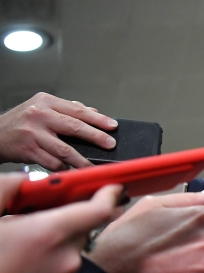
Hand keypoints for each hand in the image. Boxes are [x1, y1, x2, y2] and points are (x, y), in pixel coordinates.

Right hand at [0, 93, 117, 168]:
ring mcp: (33, 133)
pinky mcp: (28, 150)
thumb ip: (67, 109)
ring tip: (96, 165)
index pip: (78, 110)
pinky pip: (52, 162)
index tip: (113, 126)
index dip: (98, 119)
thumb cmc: (21, 122)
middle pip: (74, 127)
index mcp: (46, 102)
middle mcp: (39, 115)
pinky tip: (73, 170)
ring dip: (83, 160)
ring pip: (65, 149)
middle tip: (110, 145)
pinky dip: (65, 167)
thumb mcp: (42, 107)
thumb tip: (94, 111)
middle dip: (96, 137)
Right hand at [0, 177, 123, 272]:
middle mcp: (65, 260)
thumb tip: (25, 181)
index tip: (111, 188)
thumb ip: (6, 189)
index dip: (107, 195)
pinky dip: (46, 272)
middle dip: (61, 223)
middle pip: (79, 231)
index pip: (97, 210)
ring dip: (50, 250)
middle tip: (28, 227)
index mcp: (49, 233)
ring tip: (14, 257)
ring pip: (67, 255)